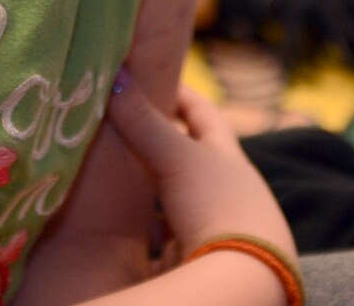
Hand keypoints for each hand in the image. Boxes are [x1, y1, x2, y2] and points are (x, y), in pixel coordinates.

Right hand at [104, 71, 292, 259]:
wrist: (241, 280)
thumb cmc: (216, 207)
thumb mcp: (176, 158)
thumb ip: (142, 120)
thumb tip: (112, 72)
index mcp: (230, 159)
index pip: (205, 115)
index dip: (181, 96)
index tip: (154, 77)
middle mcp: (228, 191)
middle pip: (191, 159)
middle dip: (159, 145)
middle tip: (122, 129)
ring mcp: (214, 227)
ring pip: (176, 200)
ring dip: (150, 191)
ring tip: (115, 180)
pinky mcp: (200, 261)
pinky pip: (168, 238)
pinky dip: (147, 230)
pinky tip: (126, 230)